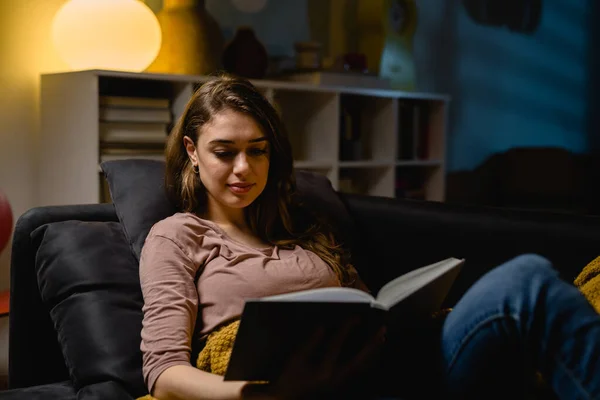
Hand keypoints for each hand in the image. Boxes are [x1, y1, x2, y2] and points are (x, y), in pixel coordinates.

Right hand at [268, 318, 386, 399]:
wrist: (288, 398)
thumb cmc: (290, 379)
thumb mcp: (296, 359)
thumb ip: (309, 343)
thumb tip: (322, 327)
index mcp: (323, 370)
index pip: (337, 345)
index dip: (347, 329)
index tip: (356, 316)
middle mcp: (336, 378)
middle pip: (359, 360)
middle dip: (372, 344)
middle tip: (382, 329)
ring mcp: (341, 383)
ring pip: (362, 367)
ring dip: (372, 352)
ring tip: (381, 338)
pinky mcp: (342, 384)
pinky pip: (360, 371)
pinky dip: (368, 360)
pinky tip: (372, 351)